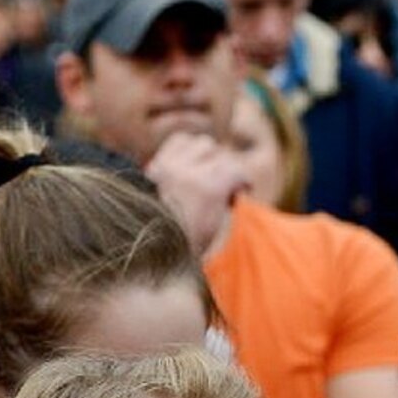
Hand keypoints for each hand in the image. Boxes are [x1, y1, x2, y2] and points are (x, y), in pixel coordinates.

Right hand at [144, 131, 248, 257]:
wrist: (159, 257)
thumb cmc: (164, 238)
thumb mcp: (161, 203)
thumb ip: (174, 183)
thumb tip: (201, 169)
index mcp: (154, 170)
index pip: (183, 140)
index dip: (200, 154)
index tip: (206, 172)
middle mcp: (168, 168)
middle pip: (205, 145)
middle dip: (217, 162)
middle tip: (221, 187)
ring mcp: (189, 176)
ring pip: (223, 157)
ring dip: (230, 173)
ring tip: (229, 194)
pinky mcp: (208, 188)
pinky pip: (236, 172)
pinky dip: (243, 182)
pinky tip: (243, 193)